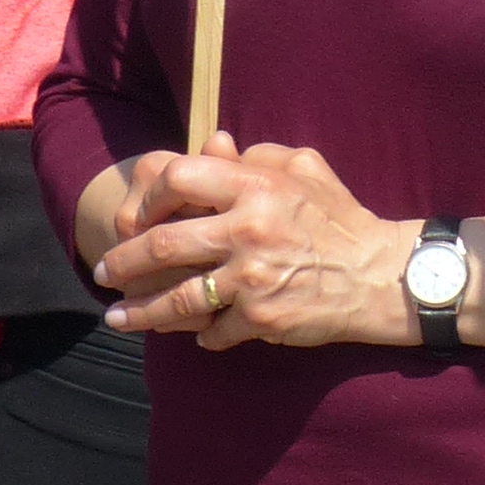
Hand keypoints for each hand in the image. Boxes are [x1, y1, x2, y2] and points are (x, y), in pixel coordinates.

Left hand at [95, 137, 413, 349]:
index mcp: (256, 187)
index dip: (150, 198)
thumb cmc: (341, 219)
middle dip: (122, 263)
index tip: (138, 217)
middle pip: (161, 245)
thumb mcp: (307, 170)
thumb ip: (259, 157)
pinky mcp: (259, 318)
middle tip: (103, 272)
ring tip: (116, 318)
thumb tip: (216, 148)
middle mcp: (247, 231)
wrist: (380, 277)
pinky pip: (213, 331)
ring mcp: (251, 279)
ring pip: (175, 299)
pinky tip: (190, 337)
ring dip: (138, 312)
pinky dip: (199, 336)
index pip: (179, 178)